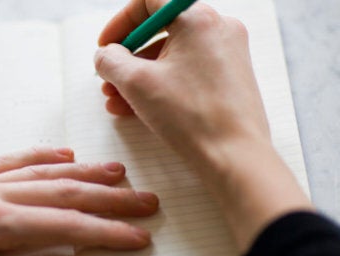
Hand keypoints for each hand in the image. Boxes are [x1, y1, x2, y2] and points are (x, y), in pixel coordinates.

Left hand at [0, 147, 157, 255]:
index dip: (107, 232)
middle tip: (144, 200)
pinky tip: (58, 153)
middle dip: (109, 196)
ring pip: (41, 171)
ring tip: (115, 171)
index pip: (66, 226)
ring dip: (82, 171)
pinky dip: (38, 155)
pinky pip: (8, 160)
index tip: (138, 236)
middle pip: (63, 191)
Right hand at [95, 1, 311, 251]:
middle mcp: (218, 29)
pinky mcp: (230, 79)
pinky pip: (187, 74)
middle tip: (108, 80)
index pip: (149, 2)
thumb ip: (110, 60)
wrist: (234, 157)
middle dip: (128, 59)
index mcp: (198, 18)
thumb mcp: (136, 83)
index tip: (106, 46)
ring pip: (172, 57)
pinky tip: (139, 110)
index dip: (120, 23)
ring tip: (117, 103)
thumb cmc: (191, 117)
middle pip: (160, 32)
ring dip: (140, 78)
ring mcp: (228, 54)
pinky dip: (162, 86)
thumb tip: (105, 55)